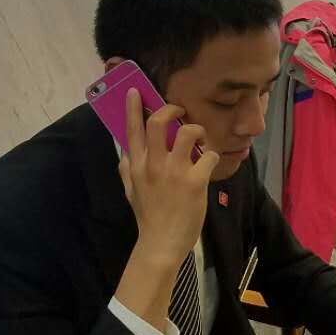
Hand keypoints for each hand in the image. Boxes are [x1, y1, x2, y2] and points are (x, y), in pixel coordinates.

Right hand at [114, 89, 221, 328]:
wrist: (161, 243)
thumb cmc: (148, 216)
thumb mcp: (130, 191)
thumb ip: (127, 169)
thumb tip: (124, 151)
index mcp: (136, 166)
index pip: (132, 130)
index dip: (134, 108)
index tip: (136, 91)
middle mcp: (153, 165)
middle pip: (159, 123)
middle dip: (171, 110)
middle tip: (180, 112)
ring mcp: (174, 172)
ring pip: (187, 132)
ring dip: (197, 130)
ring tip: (200, 140)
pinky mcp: (194, 182)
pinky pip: (207, 155)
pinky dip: (211, 155)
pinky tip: (209, 163)